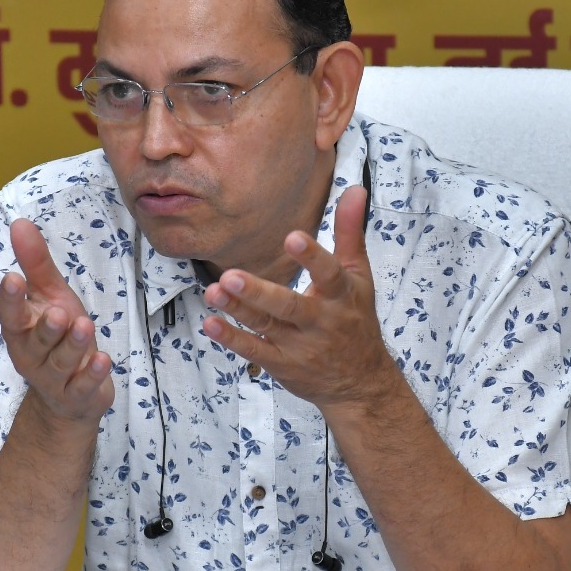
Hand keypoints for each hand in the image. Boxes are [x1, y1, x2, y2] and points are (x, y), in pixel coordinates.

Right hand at [0, 219, 114, 421]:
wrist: (69, 395)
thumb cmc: (58, 336)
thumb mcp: (51, 296)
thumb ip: (36, 264)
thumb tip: (19, 223)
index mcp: (21, 330)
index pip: (10, 315)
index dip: (10, 299)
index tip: (12, 278)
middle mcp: (32, 355)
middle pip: (36, 342)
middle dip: (47, 328)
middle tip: (58, 312)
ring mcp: (54, 378)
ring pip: (61, 362)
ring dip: (74, 345)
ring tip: (85, 326)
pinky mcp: (77, 395)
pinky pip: (83, 386)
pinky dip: (93, 374)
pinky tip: (103, 359)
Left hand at [201, 187, 400, 410]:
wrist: (359, 382)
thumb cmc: (356, 320)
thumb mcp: (359, 276)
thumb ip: (350, 232)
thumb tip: (354, 189)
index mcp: (341, 295)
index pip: (329, 274)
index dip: (312, 257)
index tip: (292, 237)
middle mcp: (320, 321)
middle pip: (289, 306)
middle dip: (260, 293)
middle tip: (231, 275)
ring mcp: (299, 345)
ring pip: (265, 327)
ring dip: (238, 310)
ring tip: (213, 290)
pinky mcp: (281, 363)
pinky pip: (254, 350)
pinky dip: (232, 338)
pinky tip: (211, 322)